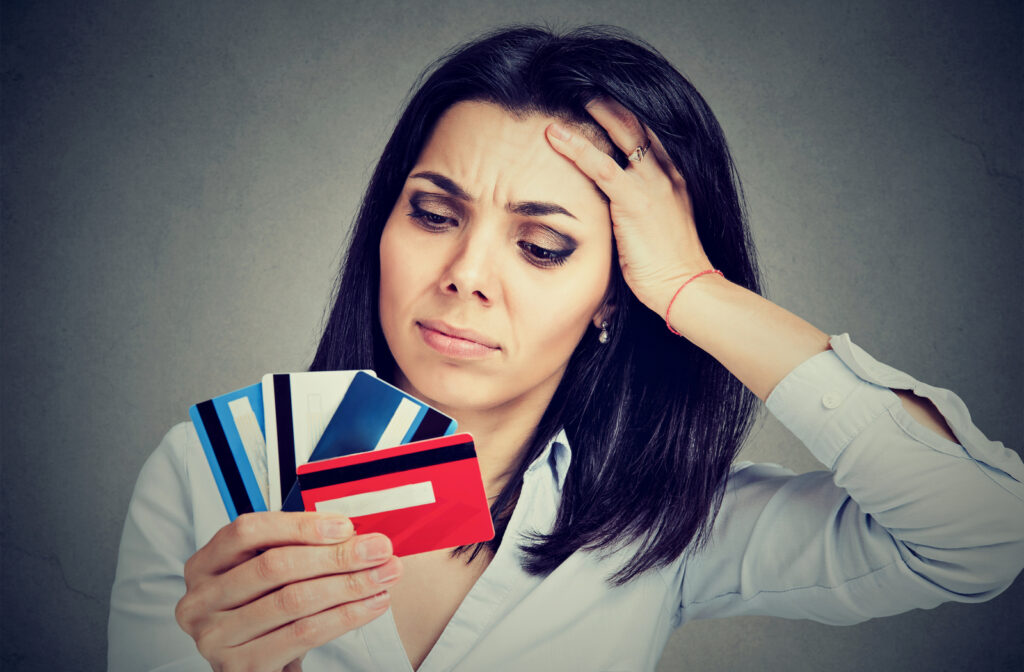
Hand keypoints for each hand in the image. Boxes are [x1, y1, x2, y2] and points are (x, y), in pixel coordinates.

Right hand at [175, 512, 401, 671]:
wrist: (262, 667)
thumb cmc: (270, 610)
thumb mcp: (272, 576)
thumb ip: (300, 548)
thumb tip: (355, 532)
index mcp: (205, 565)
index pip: (248, 531)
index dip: (300, 525)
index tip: (346, 526)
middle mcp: (201, 601)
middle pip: (274, 566)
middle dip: (335, 555)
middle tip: (379, 549)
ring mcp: (215, 638)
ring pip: (293, 600)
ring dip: (348, 584)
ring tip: (383, 575)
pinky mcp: (240, 668)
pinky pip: (302, 633)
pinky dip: (345, 616)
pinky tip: (371, 604)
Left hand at [545, 98, 715, 318]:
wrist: (687, 287)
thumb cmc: (670, 270)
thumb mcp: (656, 233)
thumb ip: (638, 217)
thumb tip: (617, 222)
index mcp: (674, 181)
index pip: (650, 138)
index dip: (628, 119)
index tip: (606, 105)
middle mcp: (666, 175)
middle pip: (638, 126)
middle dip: (612, 105)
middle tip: (587, 88)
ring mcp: (652, 184)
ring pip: (621, 135)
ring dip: (595, 112)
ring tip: (571, 95)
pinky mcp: (634, 200)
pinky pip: (600, 166)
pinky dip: (575, 147)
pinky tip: (554, 135)